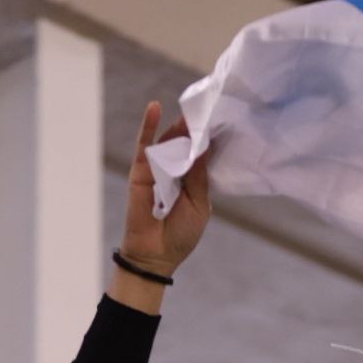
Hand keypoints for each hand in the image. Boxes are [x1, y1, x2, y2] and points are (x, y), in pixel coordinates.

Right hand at [120, 102, 209, 279]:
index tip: (223, 119)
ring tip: (190, 109)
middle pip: (185, 143)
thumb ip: (200, 176)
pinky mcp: (140, 171)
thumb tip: (204, 147)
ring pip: (167, 141)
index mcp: (192, 181)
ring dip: (178, 125)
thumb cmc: (181, 234)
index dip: (209, 138)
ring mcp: (157, 169)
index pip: (201, 154)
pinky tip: (155, 107)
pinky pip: (144, 146)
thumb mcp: (199, 204)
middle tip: (209, 109)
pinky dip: (148, 126)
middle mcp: (175, 172)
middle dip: (195, 128)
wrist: (156, 255)